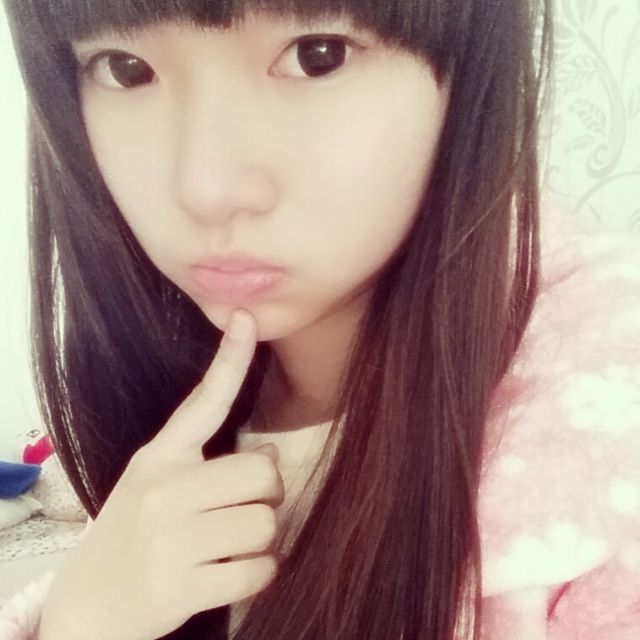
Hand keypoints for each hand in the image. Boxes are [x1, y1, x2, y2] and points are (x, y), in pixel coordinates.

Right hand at [39, 309, 283, 639]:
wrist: (86, 609)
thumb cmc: (131, 538)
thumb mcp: (153, 486)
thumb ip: (206, 465)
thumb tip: (272, 455)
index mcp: (157, 458)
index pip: (203, 401)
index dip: (230, 359)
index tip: (247, 319)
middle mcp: (163, 490)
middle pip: (263, 473)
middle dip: (266, 495)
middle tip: (242, 510)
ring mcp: (170, 539)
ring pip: (266, 524)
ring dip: (261, 538)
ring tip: (229, 545)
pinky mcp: (181, 587)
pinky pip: (260, 570)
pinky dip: (257, 574)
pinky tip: (228, 574)